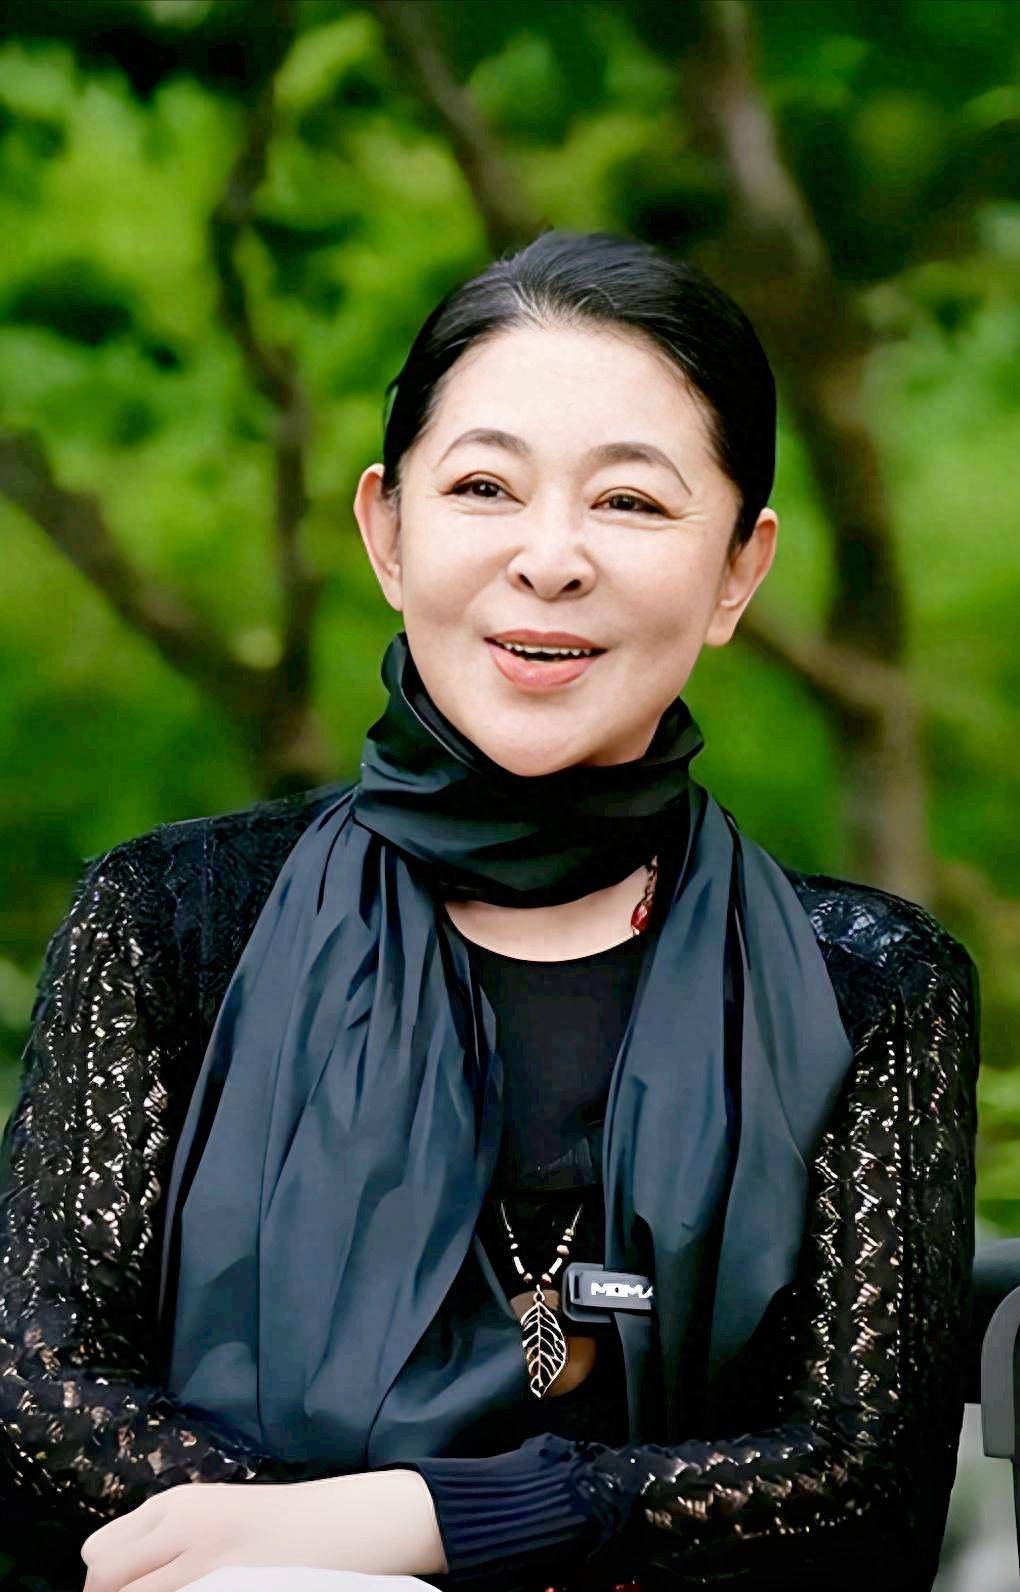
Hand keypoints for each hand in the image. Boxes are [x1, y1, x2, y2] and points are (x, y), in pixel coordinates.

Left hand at [80, 1469, 447, 1591]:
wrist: (341, 1525)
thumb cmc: (276, 1525)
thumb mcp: (212, 1513)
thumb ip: (165, 1536)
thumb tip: (114, 1579)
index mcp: (176, 1504)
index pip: (98, 1553)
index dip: (104, 1585)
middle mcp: (182, 1525)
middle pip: (105, 1580)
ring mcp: (205, 1560)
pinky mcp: (226, 1586)